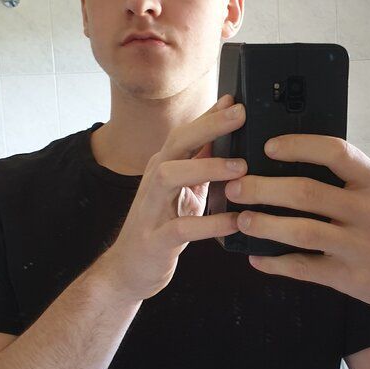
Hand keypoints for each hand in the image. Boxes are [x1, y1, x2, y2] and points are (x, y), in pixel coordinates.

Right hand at [107, 94, 246, 299]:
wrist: (129, 269)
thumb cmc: (162, 225)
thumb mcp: (185, 189)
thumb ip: (202, 161)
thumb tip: (226, 130)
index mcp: (164, 166)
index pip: (186, 131)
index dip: (210, 114)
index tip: (236, 99)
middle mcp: (154, 180)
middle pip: (177, 142)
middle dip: (209, 126)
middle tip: (241, 116)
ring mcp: (151, 208)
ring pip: (171, 175)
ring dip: (206, 168)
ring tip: (240, 168)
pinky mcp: (155, 239)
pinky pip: (182, 228)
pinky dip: (210, 224)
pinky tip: (234, 221)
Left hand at [225, 135, 369, 313]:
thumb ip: (352, 177)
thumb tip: (297, 159)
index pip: (336, 152)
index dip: (298, 146)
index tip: (269, 147)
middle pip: (306, 192)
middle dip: (262, 188)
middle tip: (235, 186)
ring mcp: (360, 246)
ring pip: (301, 231)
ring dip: (264, 224)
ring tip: (240, 219)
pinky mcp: (350, 277)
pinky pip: (304, 268)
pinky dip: (276, 263)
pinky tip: (257, 258)